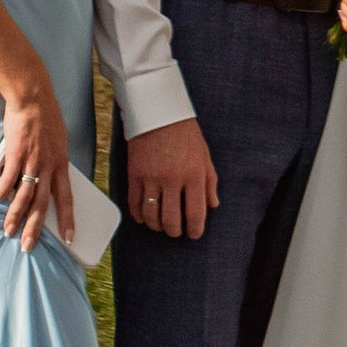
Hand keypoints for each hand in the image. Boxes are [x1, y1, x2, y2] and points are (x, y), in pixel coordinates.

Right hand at [0, 69, 73, 248]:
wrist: (33, 98)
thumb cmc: (46, 119)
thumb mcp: (59, 143)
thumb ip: (53, 162)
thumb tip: (45, 181)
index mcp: (62, 164)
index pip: (67, 198)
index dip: (68, 220)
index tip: (70, 239)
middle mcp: (49, 166)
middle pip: (42, 205)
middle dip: (35, 228)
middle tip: (28, 246)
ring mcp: (32, 160)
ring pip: (24, 196)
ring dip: (15, 216)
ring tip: (8, 231)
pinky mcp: (15, 153)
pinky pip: (8, 177)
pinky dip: (2, 190)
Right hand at [123, 115, 218, 237]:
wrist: (158, 112)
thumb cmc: (185, 133)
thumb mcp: (204, 155)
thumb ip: (210, 181)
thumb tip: (213, 205)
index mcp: (194, 174)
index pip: (195, 214)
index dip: (195, 230)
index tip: (194, 234)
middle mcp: (173, 179)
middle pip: (171, 221)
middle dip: (174, 232)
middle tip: (176, 231)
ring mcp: (151, 178)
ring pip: (151, 216)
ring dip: (157, 226)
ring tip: (161, 225)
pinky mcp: (134, 174)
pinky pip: (134, 205)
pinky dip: (139, 216)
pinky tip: (144, 217)